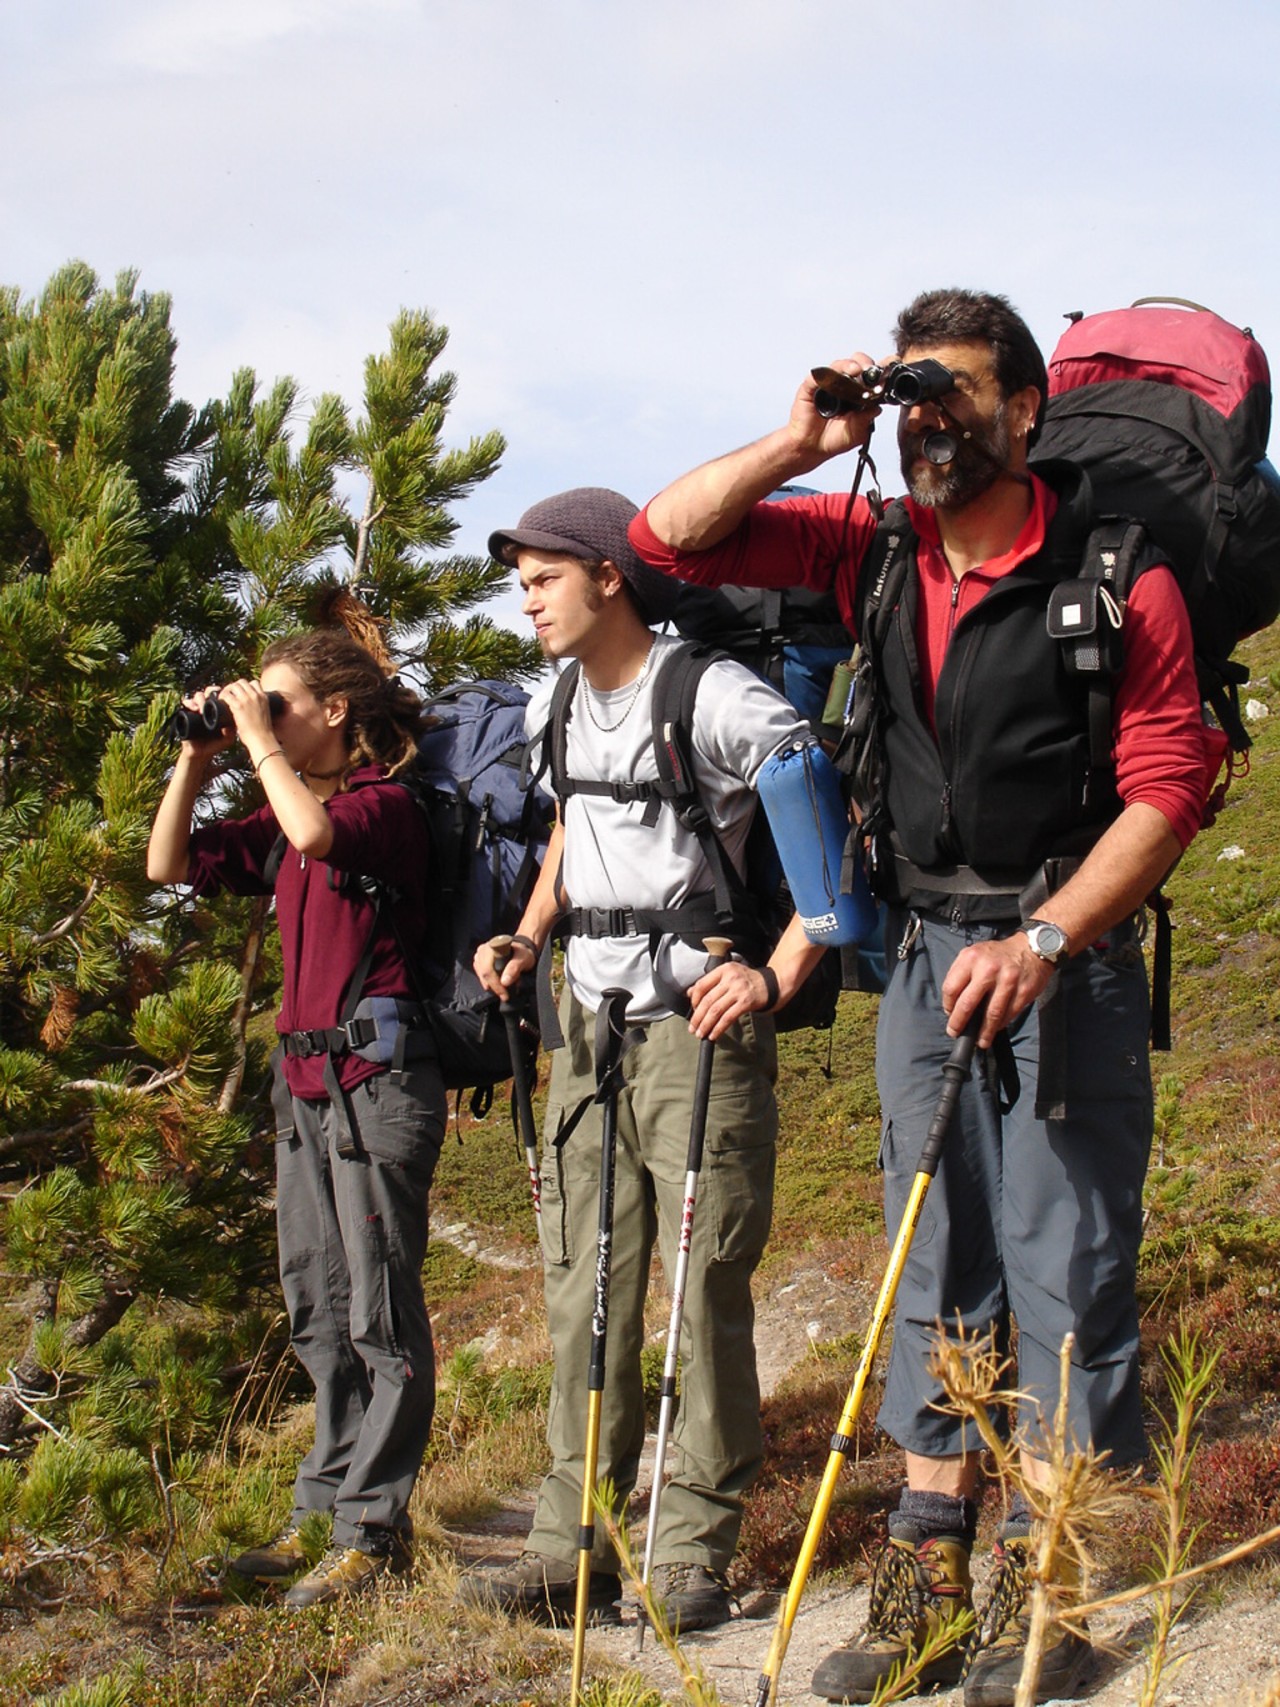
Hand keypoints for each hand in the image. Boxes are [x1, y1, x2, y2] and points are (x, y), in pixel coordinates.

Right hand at [176, 686, 233, 762]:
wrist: (200, 754)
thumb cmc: (214, 745)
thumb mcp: (227, 739)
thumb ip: (232, 731)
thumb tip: (234, 722)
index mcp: (217, 711)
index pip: (219, 696)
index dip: (220, 692)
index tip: (223, 694)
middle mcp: (206, 708)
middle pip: (208, 692)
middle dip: (210, 692)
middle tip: (211, 700)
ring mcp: (196, 710)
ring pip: (197, 696)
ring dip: (200, 699)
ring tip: (202, 708)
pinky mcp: (187, 714)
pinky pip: (186, 703)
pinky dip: (189, 702)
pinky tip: (193, 708)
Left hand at [219, 678, 277, 751]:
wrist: (262, 739)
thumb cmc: (263, 732)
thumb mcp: (264, 715)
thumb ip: (258, 709)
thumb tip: (251, 712)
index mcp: (264, 697)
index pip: (254, 683)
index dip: (246, 686)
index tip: (241, 693)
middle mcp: (256, 696)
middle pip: (242, 682)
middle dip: (234, 686)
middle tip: (230, 695)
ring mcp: (247, 700)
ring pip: (234, 686)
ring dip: (228, 690)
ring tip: (224, 697)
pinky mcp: (238, 706)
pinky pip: (227, 695)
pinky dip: (222, 697)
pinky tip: (221, 702)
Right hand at [474, 934, 535, 998]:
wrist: (521, 950)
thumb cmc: (522, 953)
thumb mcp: (523, 959)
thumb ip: (514, 968)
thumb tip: (504, 982)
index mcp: (493, 946)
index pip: (488, 968)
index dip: (495, 983)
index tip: (504, 994)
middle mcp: (483, 949)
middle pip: (483, 973)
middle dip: (494, 987)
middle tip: (505, 996)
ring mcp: (479, 955)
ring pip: (480, 975)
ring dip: (491, 985)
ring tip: (502, 991)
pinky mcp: (478, 960)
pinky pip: (480, 974)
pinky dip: (488, 982)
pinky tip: (496, 985)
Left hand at [687, 960, 771, 1040]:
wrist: (771, 984)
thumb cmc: (747, 980)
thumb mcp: (728, 975)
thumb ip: (710, 982)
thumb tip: (689, 993)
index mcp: (723, 970)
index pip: (701, 985)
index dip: (694, 1000)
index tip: (693, 1011)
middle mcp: (730, 978)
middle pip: (707, 1000)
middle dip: (697, 1017)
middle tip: (692, 1028)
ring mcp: (738, 990)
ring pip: (716, 1010)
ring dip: (706, 1024)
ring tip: (700, 1034)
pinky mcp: (746, 1002)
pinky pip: (728, 1018)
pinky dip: (719, 1028)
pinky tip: (714, 1035)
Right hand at [788, 349, 882, 461]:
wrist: (811, 449)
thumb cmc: (832, 439)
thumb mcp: (857, 432)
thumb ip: (866, 420)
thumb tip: (878, 408)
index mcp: (857, 394)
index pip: (870, 376)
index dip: (878, 371)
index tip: (887, 369)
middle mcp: (843, 386)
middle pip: (856, 364)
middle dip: (865, 363)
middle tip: (871, 370)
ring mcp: (827, 385)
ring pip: (838, 365)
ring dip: (848, 364)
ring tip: (856, 370)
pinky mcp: (810, 388)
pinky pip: (816, 376)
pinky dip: (824, 374)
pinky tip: (832, 377)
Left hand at [941, 933, 1055, 1048]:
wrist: (1030, 948)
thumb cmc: (997, 954)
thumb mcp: (974, 954)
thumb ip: (960, 974)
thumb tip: (952, 1003)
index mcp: (971, 959)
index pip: (951, 988)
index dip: (948, 1005)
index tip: (949, 1014)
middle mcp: (988, 969)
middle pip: (967, 1004)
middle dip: (959, 1023)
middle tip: (955, 1032)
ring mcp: (1007, 981)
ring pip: (991, 1014)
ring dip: (984, 1032)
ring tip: (980, 1041)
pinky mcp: (1023, 991)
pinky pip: (1009, 1014)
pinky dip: (1001, 1024)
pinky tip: (996, 1029)